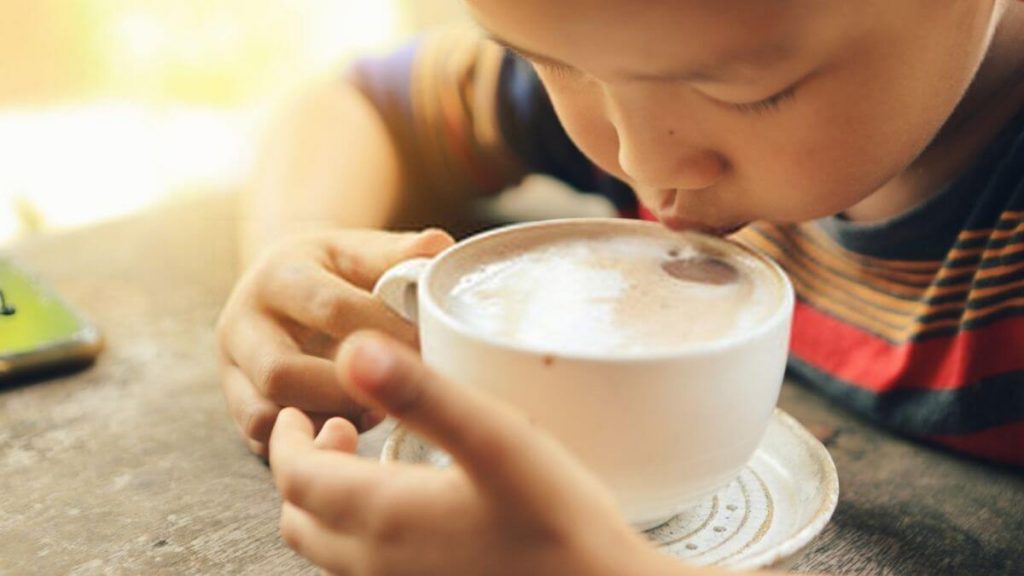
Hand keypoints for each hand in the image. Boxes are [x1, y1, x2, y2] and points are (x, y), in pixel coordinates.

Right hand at [216, 228, 452, 455]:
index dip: (386, 335)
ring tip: (377, 409)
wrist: (284, 280)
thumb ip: (400, 252)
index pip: (330, 310)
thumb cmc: (336, 269)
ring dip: (327, 420)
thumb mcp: (362, 250)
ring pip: (266, 414)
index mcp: (278, 275)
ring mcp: (231, 367)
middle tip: (401, 389)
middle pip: (282, 372)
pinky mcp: (236, 403)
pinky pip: (261, 440)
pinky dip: (309, 439)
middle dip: (350, 389)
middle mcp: (242, 322)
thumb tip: (438, 247)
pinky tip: (351, 424)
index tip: (429, 348)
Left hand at [269, 331, 694, 575]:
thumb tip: (351, 351)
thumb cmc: (557, 521)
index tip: (301, 409)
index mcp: (381, 517)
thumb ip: (421, 393)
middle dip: (302, 469)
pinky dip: (359, 534)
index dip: (285, 438)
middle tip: (337, 430)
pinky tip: (409, 510)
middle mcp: (376, 564)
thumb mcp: (494, 439)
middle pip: (301, 518)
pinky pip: (364, 571)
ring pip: (329, 550)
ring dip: (329, 502)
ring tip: (369, 463)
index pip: (294, 477)